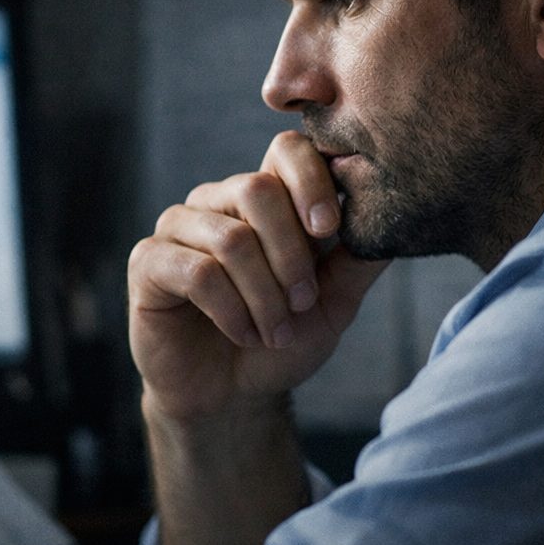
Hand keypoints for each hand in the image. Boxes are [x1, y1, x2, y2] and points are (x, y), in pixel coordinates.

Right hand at [128, 130, 387, 422]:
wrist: (233, 394)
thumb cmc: (283, 338)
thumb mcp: (334, 302)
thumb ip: (359, 260)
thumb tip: (394, 220)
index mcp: (268, 195)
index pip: (287, 149)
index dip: (312, 181)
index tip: (328, 230)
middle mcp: (221, 199)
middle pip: (258, 189)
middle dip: (291, 255)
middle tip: (304, 303)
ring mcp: (180, 226)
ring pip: (232, 239)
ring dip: (264, 295)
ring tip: (276, 331)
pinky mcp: (149, 262)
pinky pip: (197, 272)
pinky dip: (231, 310)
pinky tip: (244, 333)